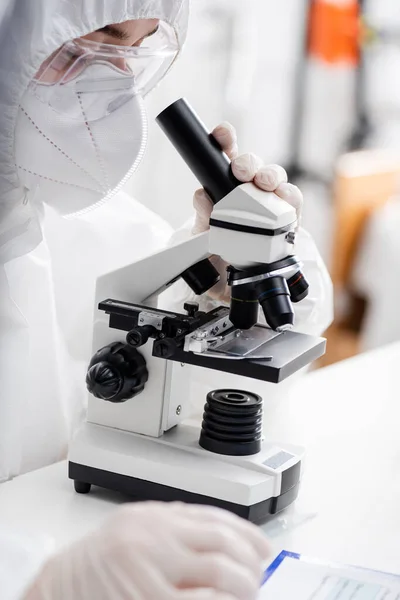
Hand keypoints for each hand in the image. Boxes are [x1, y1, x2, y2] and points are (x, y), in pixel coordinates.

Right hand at [24, 502, 269, 599]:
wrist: (57, 586)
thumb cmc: (97, 562)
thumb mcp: (135, 529)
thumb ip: (175, 529)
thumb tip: (225, 543)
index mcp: (154, 517)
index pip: (215, 519)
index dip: (249, 535)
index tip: (265, 550)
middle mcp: (155, 537)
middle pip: (222, 544)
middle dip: (250, 564)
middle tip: (258, 578)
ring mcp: (151, 571)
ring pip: (219, 574)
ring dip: (243, 588)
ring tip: (247, 594)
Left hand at [193, 122, 302, 302]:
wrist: (231, 283)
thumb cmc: (217, 253)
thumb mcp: (203, 236)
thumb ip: (203, 216)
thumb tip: (201, 196)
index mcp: (226, 187)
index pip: (226, 157)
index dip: (225, 140)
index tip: (221, 134)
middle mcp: (250, 190)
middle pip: (254, 165)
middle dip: (249, 162)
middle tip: (240, 170)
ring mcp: (270, 203)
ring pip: (276, 179)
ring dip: (270, 176)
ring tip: (264, 184)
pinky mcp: (288, 219)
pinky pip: (293, 202)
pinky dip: (289, 198)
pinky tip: (283, 200)